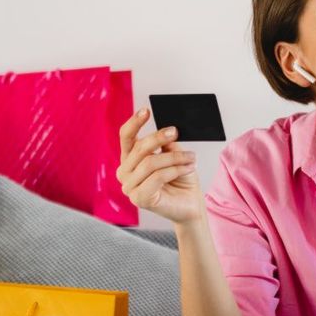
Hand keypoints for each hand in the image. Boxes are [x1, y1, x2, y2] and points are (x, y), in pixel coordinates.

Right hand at [116, 109, 203, 224]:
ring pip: (150, 162)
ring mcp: (129, 187)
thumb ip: (167, 145)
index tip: (146, 110)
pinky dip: (175, 170)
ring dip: (174, 158)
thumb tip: (167, 132)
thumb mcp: (175, 156)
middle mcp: (125, 173)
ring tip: (191, 158)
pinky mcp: (139, 199)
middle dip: (160, 138)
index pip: (126, 137)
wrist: (191, 205)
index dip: (135, 123)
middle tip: (175, 132)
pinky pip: (157, 177)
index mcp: (130, 160)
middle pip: (140, 148)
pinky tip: (187, 168)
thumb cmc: (181, 181)